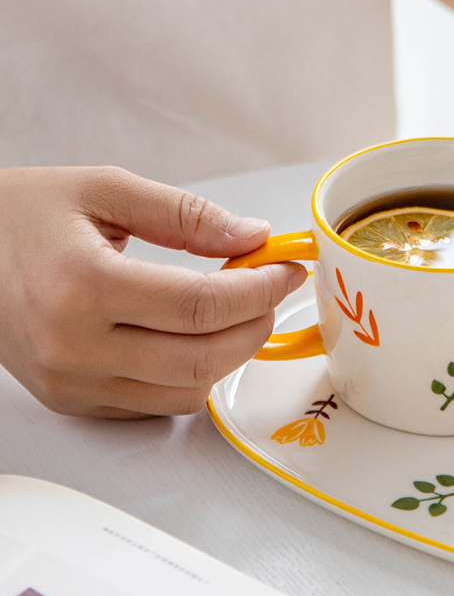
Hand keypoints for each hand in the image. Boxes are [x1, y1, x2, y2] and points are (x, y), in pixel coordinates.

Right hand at [0, 167, 304, 417]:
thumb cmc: (18, 215)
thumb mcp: (104, 189)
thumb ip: (186, 215)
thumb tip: (253, 236)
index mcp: (81, 284)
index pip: (202, 305)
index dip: (260, 289)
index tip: (285, 269)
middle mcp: (73, 345)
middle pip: (204, 358)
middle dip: (255, 324)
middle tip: (268, 290)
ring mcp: (72, 382)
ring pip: (188, 391)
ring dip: (229, 354)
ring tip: (232, 310)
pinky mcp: (73, 401)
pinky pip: (157, 405)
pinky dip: (192, 376)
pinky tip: (192, 336)